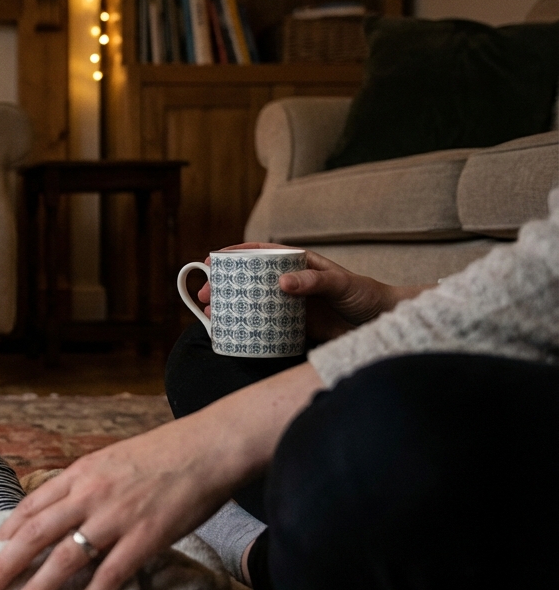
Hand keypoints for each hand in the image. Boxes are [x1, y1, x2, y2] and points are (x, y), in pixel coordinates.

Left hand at [0, 363, 324, 589]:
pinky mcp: (147, 535)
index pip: (31, 505)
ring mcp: (117, 516)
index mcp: (80, 473)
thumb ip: (85, 484)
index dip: (5, 532)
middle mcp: (90, 494)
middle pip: (36, 532)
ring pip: (66, 555)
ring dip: (39, 585)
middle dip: (6, 563)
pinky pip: (112, 571)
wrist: (208, 446)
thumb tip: (61, 509)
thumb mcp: (111, 460)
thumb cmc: (162, 454)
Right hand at [197, 242, 403, 341]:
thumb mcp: (340, 284)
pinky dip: (249, 330)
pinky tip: (235, 336)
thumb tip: (281, 282)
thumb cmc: (367, 296)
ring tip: (211, 318)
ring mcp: (291, 306)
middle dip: (223, 287)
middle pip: (249, 281)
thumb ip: (313, 281)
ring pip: (253, 304)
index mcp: (298, 264)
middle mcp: (291, 283)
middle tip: (204, 297)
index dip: (233, 255)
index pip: (260, 253)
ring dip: (231, 310)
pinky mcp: (296, 327)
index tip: (211, 261)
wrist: (385, 325)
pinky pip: (267, 327)